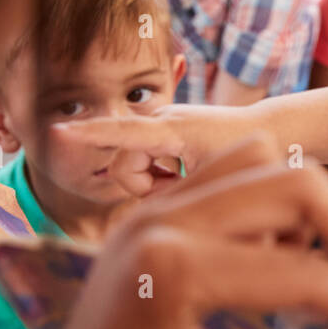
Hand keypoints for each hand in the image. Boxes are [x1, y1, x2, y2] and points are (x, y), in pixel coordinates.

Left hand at [52, 133, 327, 328]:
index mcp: (172, 270)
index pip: (307, 275)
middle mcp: (157, 219)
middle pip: (297, 181)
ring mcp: (149, 207)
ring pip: (265, 157)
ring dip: (309, 209)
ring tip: (320, 274)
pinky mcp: (149, 210)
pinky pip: (229, 173)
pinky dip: (270, 201)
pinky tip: (275, 260)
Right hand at [54, 103, 250, 195]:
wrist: (270, 130)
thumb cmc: (250, 155)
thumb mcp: (217, 178)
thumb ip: (181, 194)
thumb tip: (152, 209)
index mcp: (172, 130)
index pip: (122, 132)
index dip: (88, 135)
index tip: (57, 132)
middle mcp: (160, 120)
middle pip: (122, 165)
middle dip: (142, 187)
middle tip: (178, 190)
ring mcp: (160, 122)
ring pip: (131, 166)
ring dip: (153, 182)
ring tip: (186, 181)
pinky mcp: (163, 129)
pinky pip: (143, 159)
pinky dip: (159, 173)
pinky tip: (184, 173)